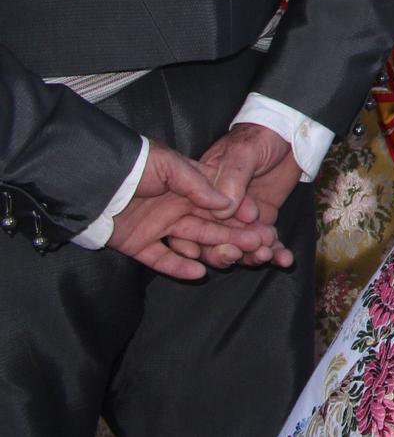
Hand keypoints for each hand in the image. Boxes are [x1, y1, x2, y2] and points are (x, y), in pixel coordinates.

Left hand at [109, 142, 274, 280]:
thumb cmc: (134, 164)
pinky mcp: (140, 245)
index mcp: (187, 185)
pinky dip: (179, 268)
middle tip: (259, 243)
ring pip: (193, 241)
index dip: (239, 210)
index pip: (220, 200)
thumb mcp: (169, 164)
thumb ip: (197, 183)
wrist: (91, 181)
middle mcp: (176, 207)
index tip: (259, 219)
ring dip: (215, 249)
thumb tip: (227, 203)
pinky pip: (163, 259)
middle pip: (211, 223)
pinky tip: (199, 272)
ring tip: (236, 258)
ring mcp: (159, 227)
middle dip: (236, 233)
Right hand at [188, 123, 301, 269]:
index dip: (197, 242)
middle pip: (213, 241)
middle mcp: (217, 210)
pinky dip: (275, 252)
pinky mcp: (262, 221)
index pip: (191, 223)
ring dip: (253, 255)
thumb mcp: (244, 152)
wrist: (291, 135)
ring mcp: (240, 218)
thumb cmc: (261, 137)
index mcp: (202, 192)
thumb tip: (222, 211)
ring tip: (268, 255)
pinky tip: (285, 259)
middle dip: (227, 251)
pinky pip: (266, 242)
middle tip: (245, 251)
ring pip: (239, 246)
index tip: (212, 251)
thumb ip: (232, 177)